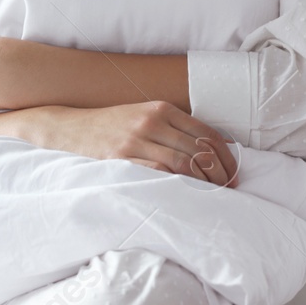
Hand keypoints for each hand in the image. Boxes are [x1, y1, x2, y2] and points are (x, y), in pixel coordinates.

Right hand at [25, 102, 238, 187]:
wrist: (70, 128)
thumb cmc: (112, 126)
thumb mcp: (144, 116)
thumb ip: (172, 128)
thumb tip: (209, 151)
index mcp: (162, 109)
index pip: (207, 133)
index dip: (226, 156)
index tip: (234, 173)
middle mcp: (152, 121)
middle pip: (199, 150)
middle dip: (220, 173)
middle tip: (229, 189)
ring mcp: (136, 139)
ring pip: (183, 163)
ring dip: (204, 182)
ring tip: (212, 195)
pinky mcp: (121, 158)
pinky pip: (158, 172)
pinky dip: (178, 184)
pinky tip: (186, 194)